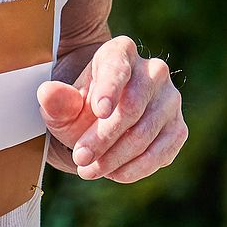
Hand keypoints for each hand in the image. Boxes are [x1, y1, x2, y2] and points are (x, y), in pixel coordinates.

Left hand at [38, 36, 185, 184]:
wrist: (103, 123)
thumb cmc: (80, 110)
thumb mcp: (61, 108)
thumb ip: (56, 102)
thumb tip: (48, 93)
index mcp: (121, 52)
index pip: (117, 68)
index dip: (110, 89)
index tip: (99, 111)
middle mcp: (154, 71)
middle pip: (132, 108)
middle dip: (103, 138)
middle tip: (80, 159)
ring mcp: (170, 100)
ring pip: (145, 133)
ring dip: (115, 158)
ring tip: (90, 171)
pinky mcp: (178, 129)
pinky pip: (161, 153)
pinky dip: (136, 168)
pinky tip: (114, 174)